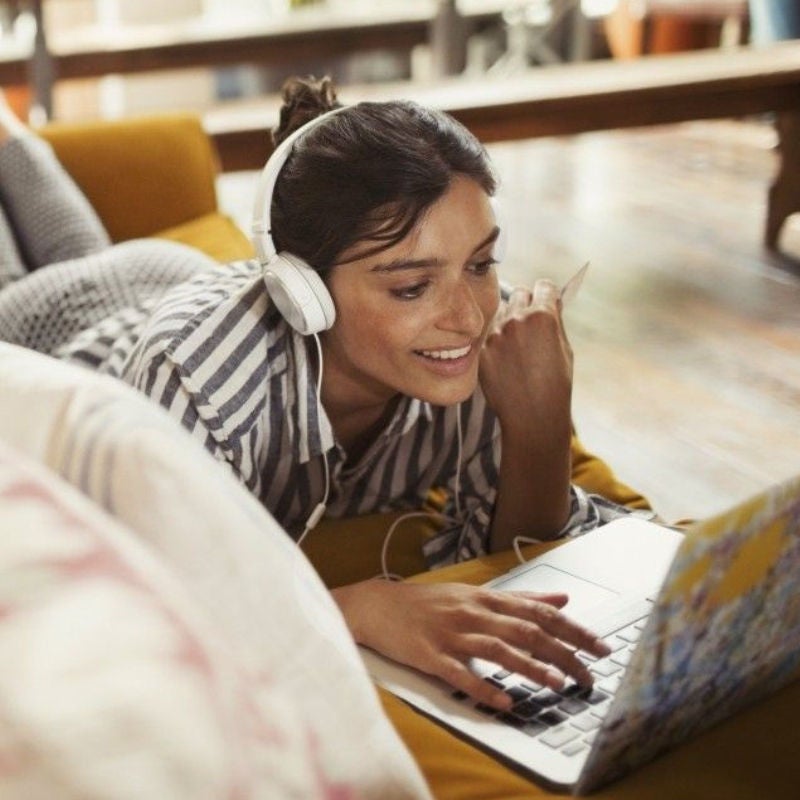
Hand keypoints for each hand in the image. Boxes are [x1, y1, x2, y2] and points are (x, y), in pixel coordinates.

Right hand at [334, 580, 609, 710]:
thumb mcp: (475, 594)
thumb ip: (520, 598)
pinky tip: (504, 702)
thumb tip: (561, 598)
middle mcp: (473, 613)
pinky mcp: (430, 656)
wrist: (378, 605)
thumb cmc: (429, 602)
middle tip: (589, 675)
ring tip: (557, 685)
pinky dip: (483, 688)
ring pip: (497, 649)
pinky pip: (460, 674)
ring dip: (530, 667)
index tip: (600, 648)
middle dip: (563, 652)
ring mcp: (451, 634)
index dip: (572, 629)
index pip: (538, 612)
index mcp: (486, 599)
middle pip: (526, 631)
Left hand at [479, 280, 572, 438]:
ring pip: (502, 314)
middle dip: (527, 304)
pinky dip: (498, 343)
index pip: (544, 286)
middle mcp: (516, 320)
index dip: (548, 295)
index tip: (547, 301)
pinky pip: (491, 336)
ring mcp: (496, 335)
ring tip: (520, 347)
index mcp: (543, 316)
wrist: (533, 416)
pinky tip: (508, 362)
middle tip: (532, 322)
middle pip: (520, 294)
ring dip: (510, 322)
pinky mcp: (483, 350)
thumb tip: (551, 302)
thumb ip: (555, 322)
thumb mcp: (565, 349)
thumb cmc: (556, 385)